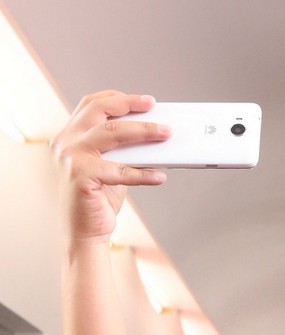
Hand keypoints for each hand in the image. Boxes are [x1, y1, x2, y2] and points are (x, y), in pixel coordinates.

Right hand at [51, 90, 169, 246]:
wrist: (84, 232)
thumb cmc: (97, 201)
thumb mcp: (108, 167)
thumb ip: (121, 150)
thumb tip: (151, 136)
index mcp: (69, 135)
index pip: (92, 105)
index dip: (118, 98)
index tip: (144, 101)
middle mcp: (66, 142)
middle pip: (101, 112)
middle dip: (131, 106)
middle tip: (154, 107)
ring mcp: (71, 157)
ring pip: (112, 134)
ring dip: (144, 132)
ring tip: (166, 133)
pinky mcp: (82, 176)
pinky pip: (120, 171)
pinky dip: (144, 174)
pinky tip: (160, 176)